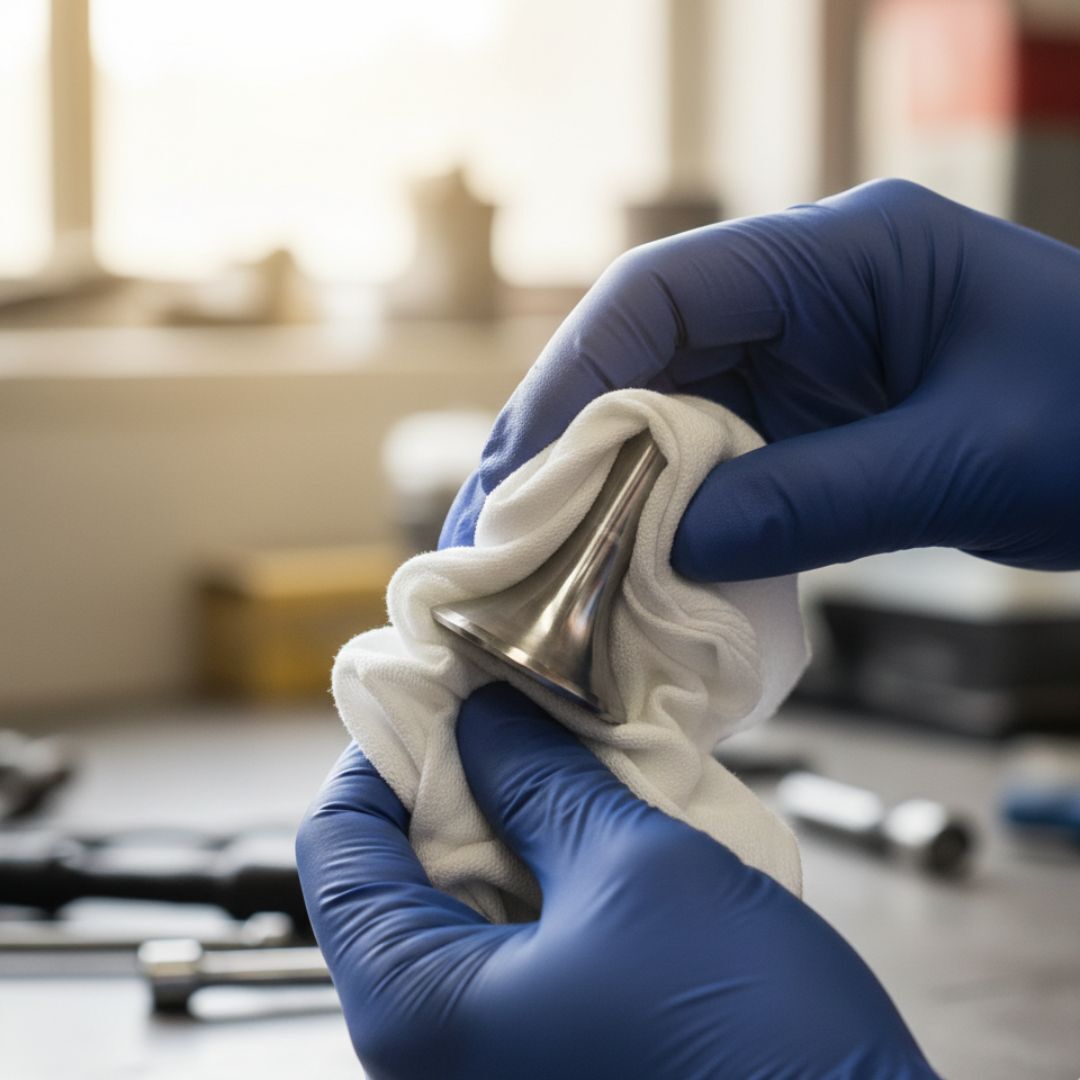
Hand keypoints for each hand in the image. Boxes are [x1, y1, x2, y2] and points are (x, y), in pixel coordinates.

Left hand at [297, 683, 936, 1078]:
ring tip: (568, 768)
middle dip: (454, 787)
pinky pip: (505, 953)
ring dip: (507, 830)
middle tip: (519, 719)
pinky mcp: (539, 1063)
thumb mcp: (632, 868)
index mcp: (415, 1011)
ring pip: (456, 912)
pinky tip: (593, 838)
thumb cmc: (748, 1040)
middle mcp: (427, 1056)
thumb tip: (483, 722)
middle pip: (392, 879)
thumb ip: (538, 782)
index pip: (336, 849)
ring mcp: (484, 1065)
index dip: (383, 755)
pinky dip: (538, 883)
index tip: (440, 698)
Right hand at [440, 179, 1079, 577]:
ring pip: (669, 413)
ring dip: (608, 485)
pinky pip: (715, 463)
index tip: (522, 465)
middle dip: (569, 440)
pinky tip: (633, 564)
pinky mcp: (815, 424)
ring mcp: (808, 362)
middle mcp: (806, 298)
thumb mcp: (965, 460)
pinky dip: (669, 514)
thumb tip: (668, 544)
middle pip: (645, 353)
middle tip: (506, 528)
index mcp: (842, 257)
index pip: (663, 291)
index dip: (575, 376)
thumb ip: (810, 499)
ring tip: (545, 559)